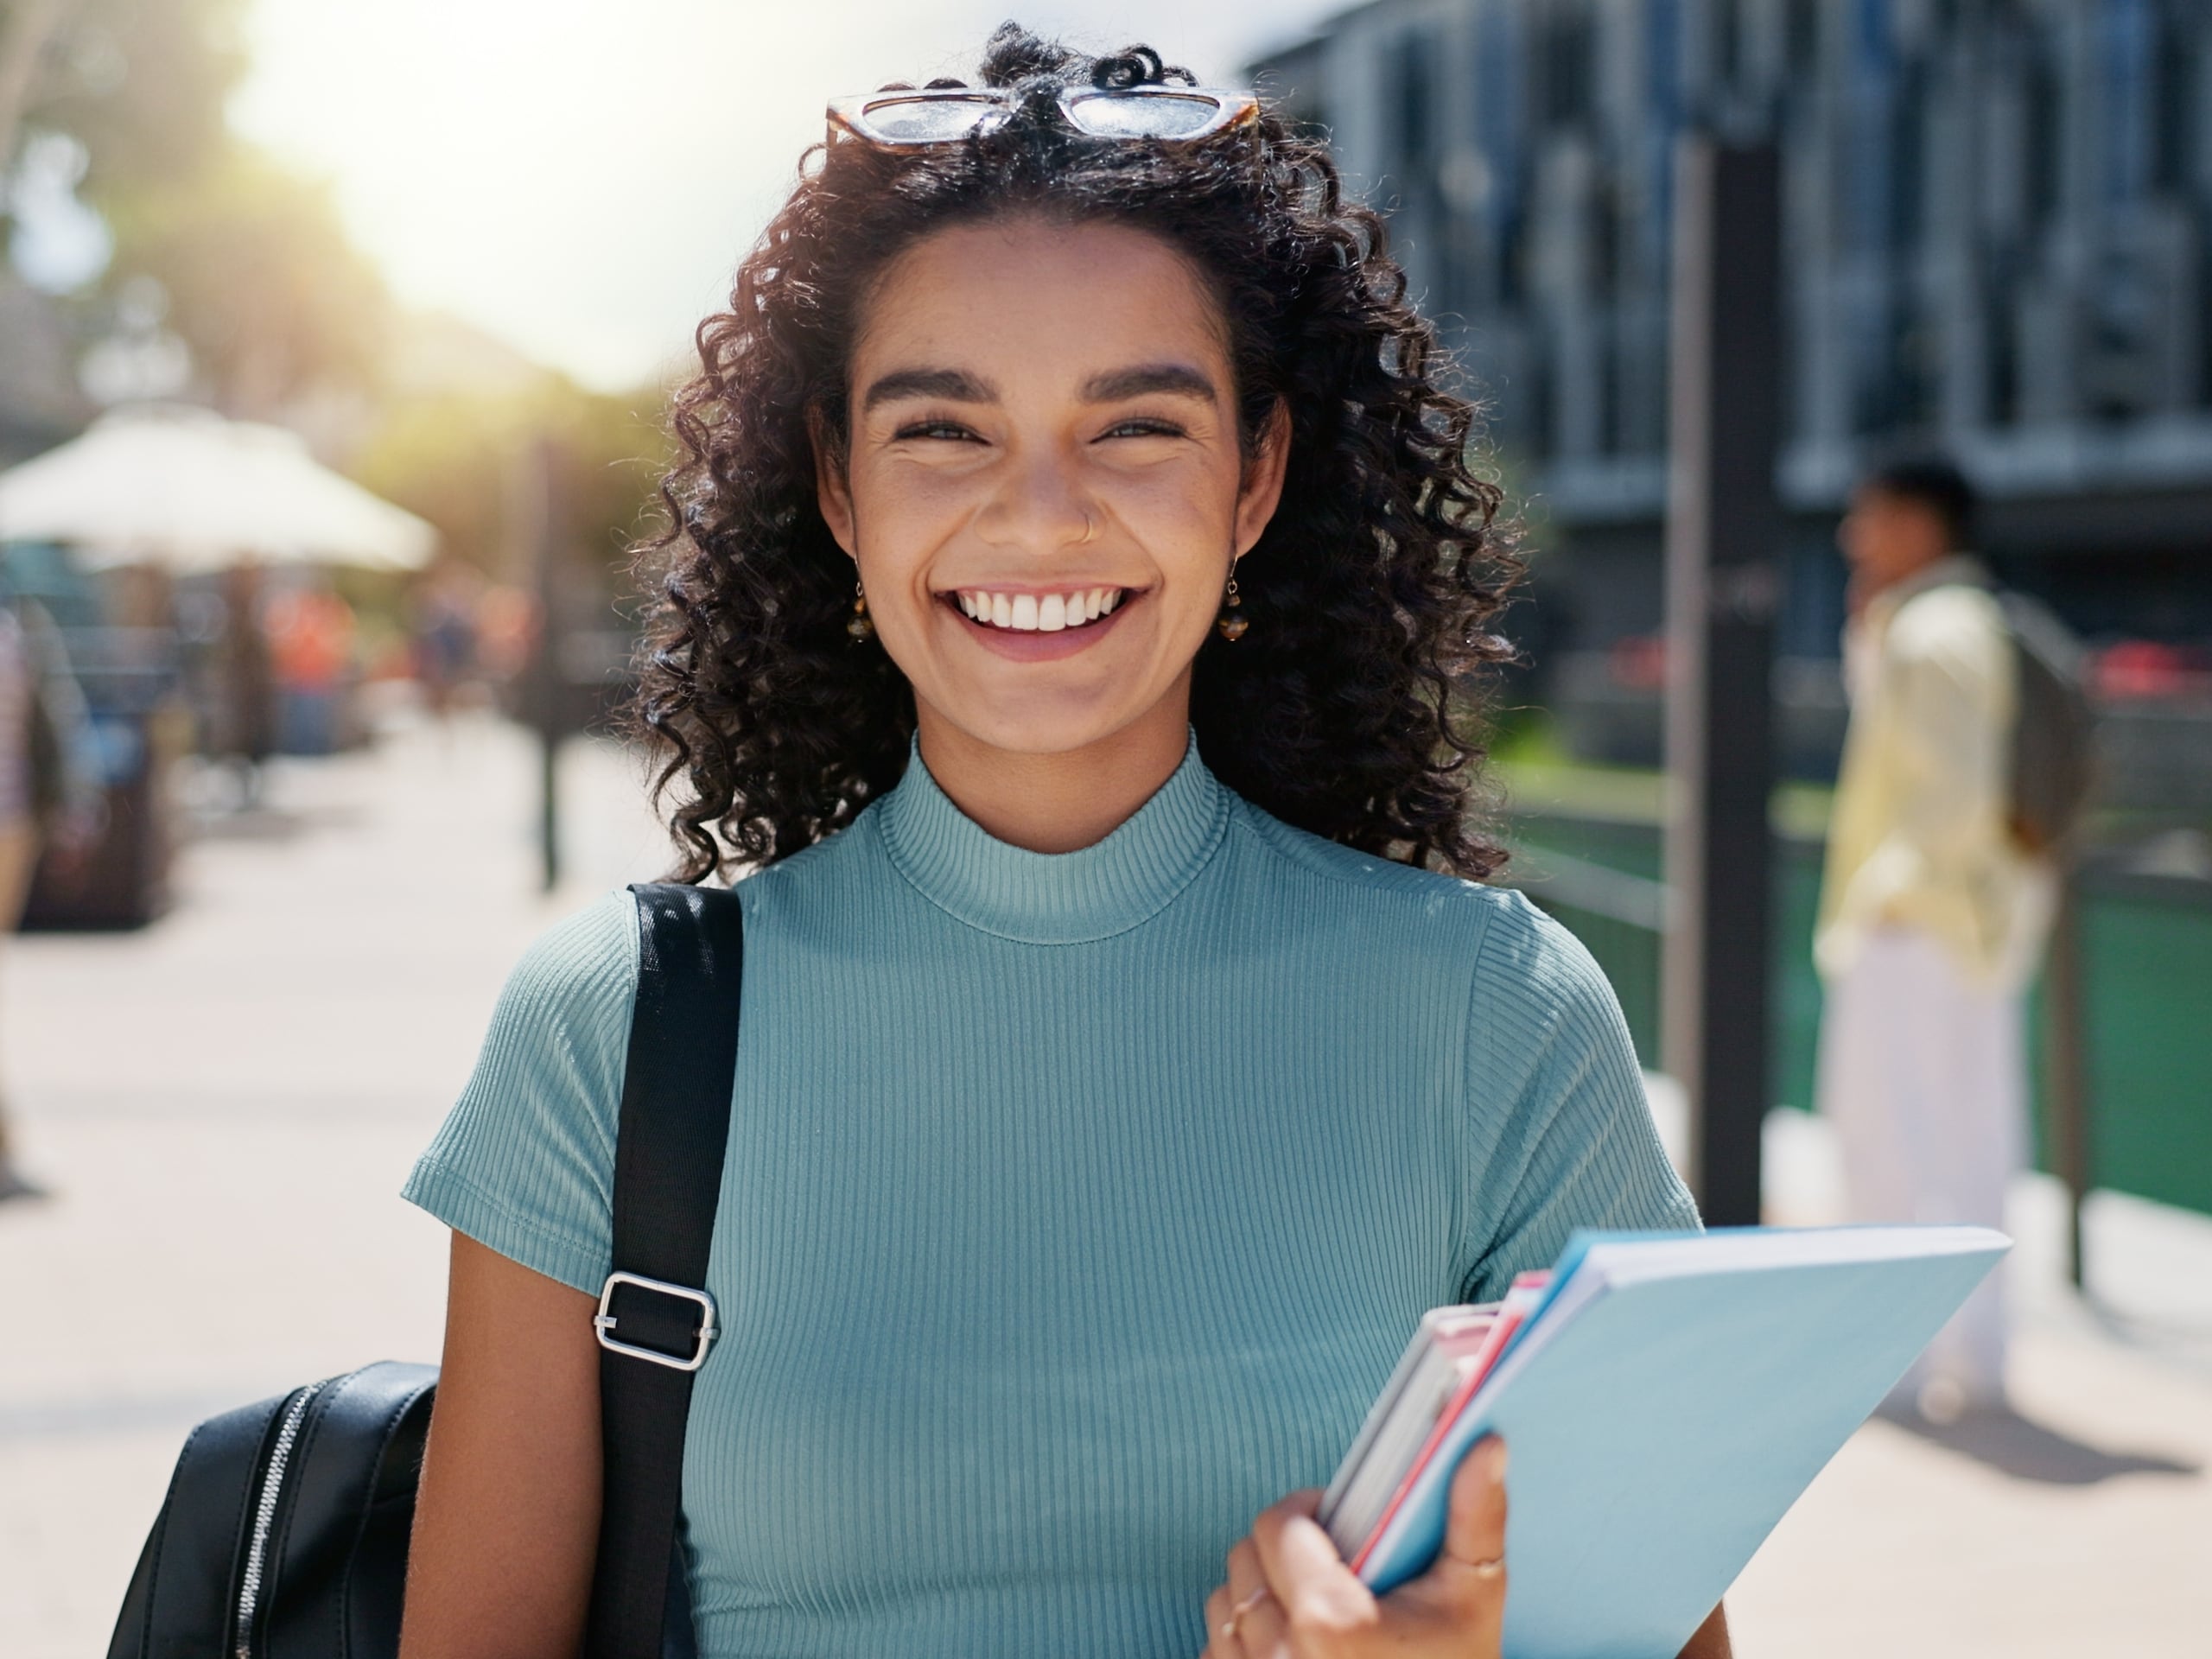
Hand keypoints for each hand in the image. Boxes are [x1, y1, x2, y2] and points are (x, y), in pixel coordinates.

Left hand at [1202, 1436, 1507, 1658]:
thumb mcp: (1475, 1598)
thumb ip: (1477, 1516)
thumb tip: (1487, 1445)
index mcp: (1330, 1621)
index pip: (1278, 1525)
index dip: (1307, 1511)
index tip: (1335, 1518)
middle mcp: (1282, 1657)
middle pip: (1246, 1558)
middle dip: (1283, 1550)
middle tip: (1329, 1563)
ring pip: (1225, 1603)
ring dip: (1261, 1593)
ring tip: (1310, 1605)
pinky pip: (1217, 1651)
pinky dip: (1244, 1642)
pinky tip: (1291, 1647)